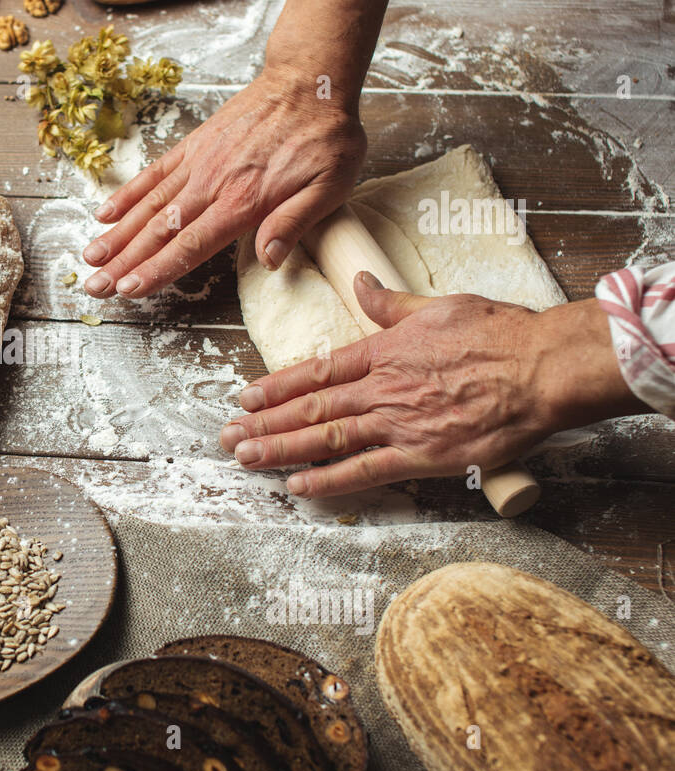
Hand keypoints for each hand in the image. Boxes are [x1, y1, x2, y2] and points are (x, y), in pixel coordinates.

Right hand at [81, 63, 365, 298]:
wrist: (310, 79)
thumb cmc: (325, 136)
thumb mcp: (330, 185)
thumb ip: (295, 222)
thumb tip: (269, 260)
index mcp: (243, 202)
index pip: (190, 245)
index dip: (157, 270)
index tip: (129, 289)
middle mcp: (212, 185)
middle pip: (158, 232)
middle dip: (124, 263)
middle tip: (95, 286)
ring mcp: (198, 164)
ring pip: (148, 206)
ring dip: (116, 235)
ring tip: (89, 257)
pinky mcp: (193, 145)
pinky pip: (154, 174)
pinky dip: (127, 195)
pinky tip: (105, 214)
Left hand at [218, 275, 645, 498]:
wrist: (543, 367)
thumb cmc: (500, 333)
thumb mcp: (438, 304)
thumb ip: (392, 303)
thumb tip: (362, 284)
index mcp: (383, 351)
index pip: (315, 371)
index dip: (275, 387)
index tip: (244, 397)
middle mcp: (381, 388)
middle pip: (309, 408)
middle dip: (263, 423)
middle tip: (227, 436)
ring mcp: (399, 423)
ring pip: (326, 438)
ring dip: (281, 449)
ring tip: (245, 458)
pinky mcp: (423, 455)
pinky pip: (366, 471)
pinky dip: (329, 480)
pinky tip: (297, 486)